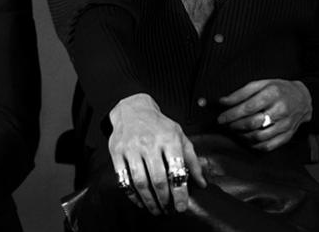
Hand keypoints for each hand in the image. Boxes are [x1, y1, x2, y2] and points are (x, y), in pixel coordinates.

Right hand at [108, 93, 205, 215]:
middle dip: (164, 199)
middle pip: (158, 179)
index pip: (176, 171)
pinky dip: (132, 194)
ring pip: (140, 181)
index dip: (179, 192)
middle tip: (168, 209)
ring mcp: (131, 148)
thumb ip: (192, 160)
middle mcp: (149, 143)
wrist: (132, 109)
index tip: (181, 206)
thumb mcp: (180, 136)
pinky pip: (123, 179)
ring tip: (156, 209)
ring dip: (149, 200)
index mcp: (169, 139)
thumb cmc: (159, 125)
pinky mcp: (117, 153)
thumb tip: (202, 183)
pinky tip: (139, 201)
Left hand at [217, 79, 311, 150]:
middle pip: (252, 123)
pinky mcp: (287, 136)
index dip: (231, 114)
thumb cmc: (278, 90)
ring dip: (242, 136)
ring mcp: (285, 125)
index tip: (220, 118)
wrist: (303, 99)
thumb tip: (222, 102)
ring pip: (259, 137)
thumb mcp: (261, 84)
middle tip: (227, 125)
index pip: (248, 107)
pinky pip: (268, 146)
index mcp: (272, 94)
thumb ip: (241, 93)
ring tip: (236, 131)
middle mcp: (280, 110)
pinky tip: (247, 139)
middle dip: (235, 126)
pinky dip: (254, 145)